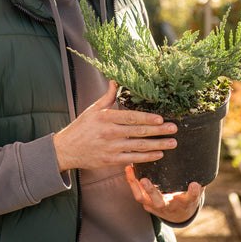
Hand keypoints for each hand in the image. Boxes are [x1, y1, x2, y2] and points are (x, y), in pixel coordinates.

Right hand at [52, 81, 177, 171]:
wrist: (67, 149)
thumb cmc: (81, 127)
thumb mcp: (93, 109)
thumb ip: (107, 96)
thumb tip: (115, 81)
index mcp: (106, 118)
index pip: (130, 117)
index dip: (147, 118)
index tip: (161, 119)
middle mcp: (109, 133)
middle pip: (138, 132)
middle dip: (158, 131)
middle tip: (173, 129)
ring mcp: (111, 148)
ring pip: (138, 147)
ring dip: (157, 145)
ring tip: (172, 143)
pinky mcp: (110, 160)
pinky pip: (132, 159)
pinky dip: (146, 157)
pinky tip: (158, 154)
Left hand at [125, 165, 203, 222]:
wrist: (177, 215)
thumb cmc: (186, 199)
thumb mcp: (193, 195)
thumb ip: (195, 188)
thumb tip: (201, 172)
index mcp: (183, 203)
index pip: (189, 198)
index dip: (192, 192)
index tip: (194, 185)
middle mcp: (167, 206)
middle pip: (159, 202)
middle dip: (151, 191)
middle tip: (145, 180)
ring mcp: (154, 206)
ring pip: (142, 198)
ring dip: (134, 184)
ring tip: (130, 169)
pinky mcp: (146, 202)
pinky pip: (137, 193)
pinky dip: (132, 182)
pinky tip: (129, 169)